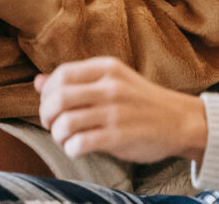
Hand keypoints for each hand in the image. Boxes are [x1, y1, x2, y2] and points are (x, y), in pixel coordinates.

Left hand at [36, 57, 207, 162]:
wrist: (180, 121)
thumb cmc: (141, 101)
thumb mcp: (113, 81)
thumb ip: (77, 81)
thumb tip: (38, 82)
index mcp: (108, 68)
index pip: (62, 73)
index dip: (48, 91)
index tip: (50, 104)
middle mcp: (111, 87)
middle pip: (59, 97)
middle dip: (46, 114)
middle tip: (51, 124)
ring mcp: (115, 112)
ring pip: (66, 123)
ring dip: (58, 135)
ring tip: (65, 138)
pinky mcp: (119, 137)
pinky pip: (80, 143)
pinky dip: (71, 149)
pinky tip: (77, 148)